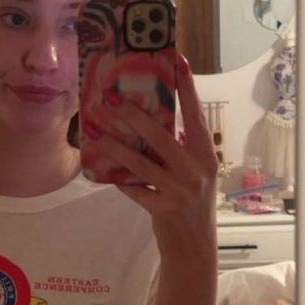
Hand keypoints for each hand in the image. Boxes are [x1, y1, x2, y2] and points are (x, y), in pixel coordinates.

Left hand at [95, 54, 218, 260]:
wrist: (194, 245)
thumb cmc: (190, 201)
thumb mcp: (193, 172)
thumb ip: (178, 148)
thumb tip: (149, 119)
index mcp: (205, 155)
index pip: (195, 115)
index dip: (187, 87)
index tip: (178, 59)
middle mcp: (197, 170)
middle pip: (162, 137)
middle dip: (136, 118)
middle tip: (114, 101)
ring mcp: (180, 191)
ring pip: (142, 164)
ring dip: (118, 149)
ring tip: (99, 137)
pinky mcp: (163, 209)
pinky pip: (135, 190)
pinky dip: (120, 181)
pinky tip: (105, 172)